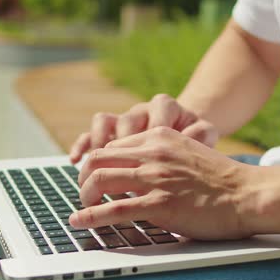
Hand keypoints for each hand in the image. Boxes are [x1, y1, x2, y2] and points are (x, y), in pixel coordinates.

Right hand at [69, 94, 218, 162]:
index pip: (155, 118)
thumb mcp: (204, 135)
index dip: (152, 143)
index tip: (155, 166)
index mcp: (165, 107)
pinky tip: (75, 159)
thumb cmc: (195, 139)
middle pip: (126, 121)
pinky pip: (90, 132)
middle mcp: (141, 109)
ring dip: (101, 145)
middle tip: (125, 173)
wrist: (186, 131)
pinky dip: (82, 144)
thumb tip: (191, 137)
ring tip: (99, 169)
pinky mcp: (110, 130)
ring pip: (105, 121)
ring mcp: (123, 118)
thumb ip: (201, 135)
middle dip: (123, 149)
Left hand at [69, 127, 258, 239]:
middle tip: (84, 192)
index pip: (113, 145)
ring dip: (84, 196)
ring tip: (82, 208)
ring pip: (100, 180)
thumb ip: (163, 156)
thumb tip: (140, 171)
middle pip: (99, 158)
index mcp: (160, 137)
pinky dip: (90, 217)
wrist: (248, 194)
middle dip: (84, 177)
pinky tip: (79, 221)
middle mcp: (153, 153)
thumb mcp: (189, 152)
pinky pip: (114, 209)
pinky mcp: (159, 204)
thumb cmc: (223, 179)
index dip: (97, 162)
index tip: (93, 176)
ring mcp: (155, 178)